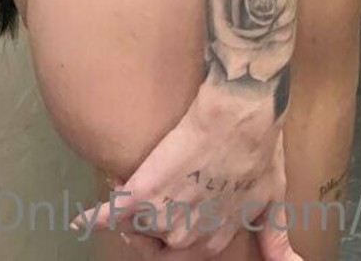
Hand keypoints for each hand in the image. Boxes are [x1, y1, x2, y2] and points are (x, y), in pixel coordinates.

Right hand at [69, 86, 303, 257]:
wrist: (241, 114)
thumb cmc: (261, 151)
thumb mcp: (274, 199)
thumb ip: (277, 239)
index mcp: (214, 242)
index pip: (183, 255)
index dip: (172, 237)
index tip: (168, 217)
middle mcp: (186, 239)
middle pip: (153, 247)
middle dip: (145, 231)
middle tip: (144, 205)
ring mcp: (163, 217)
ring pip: (133, 229)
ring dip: (126, 216)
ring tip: (127, 191)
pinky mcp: (142, 191)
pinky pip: (110, 212)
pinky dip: (96, 216)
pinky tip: (83, 218)